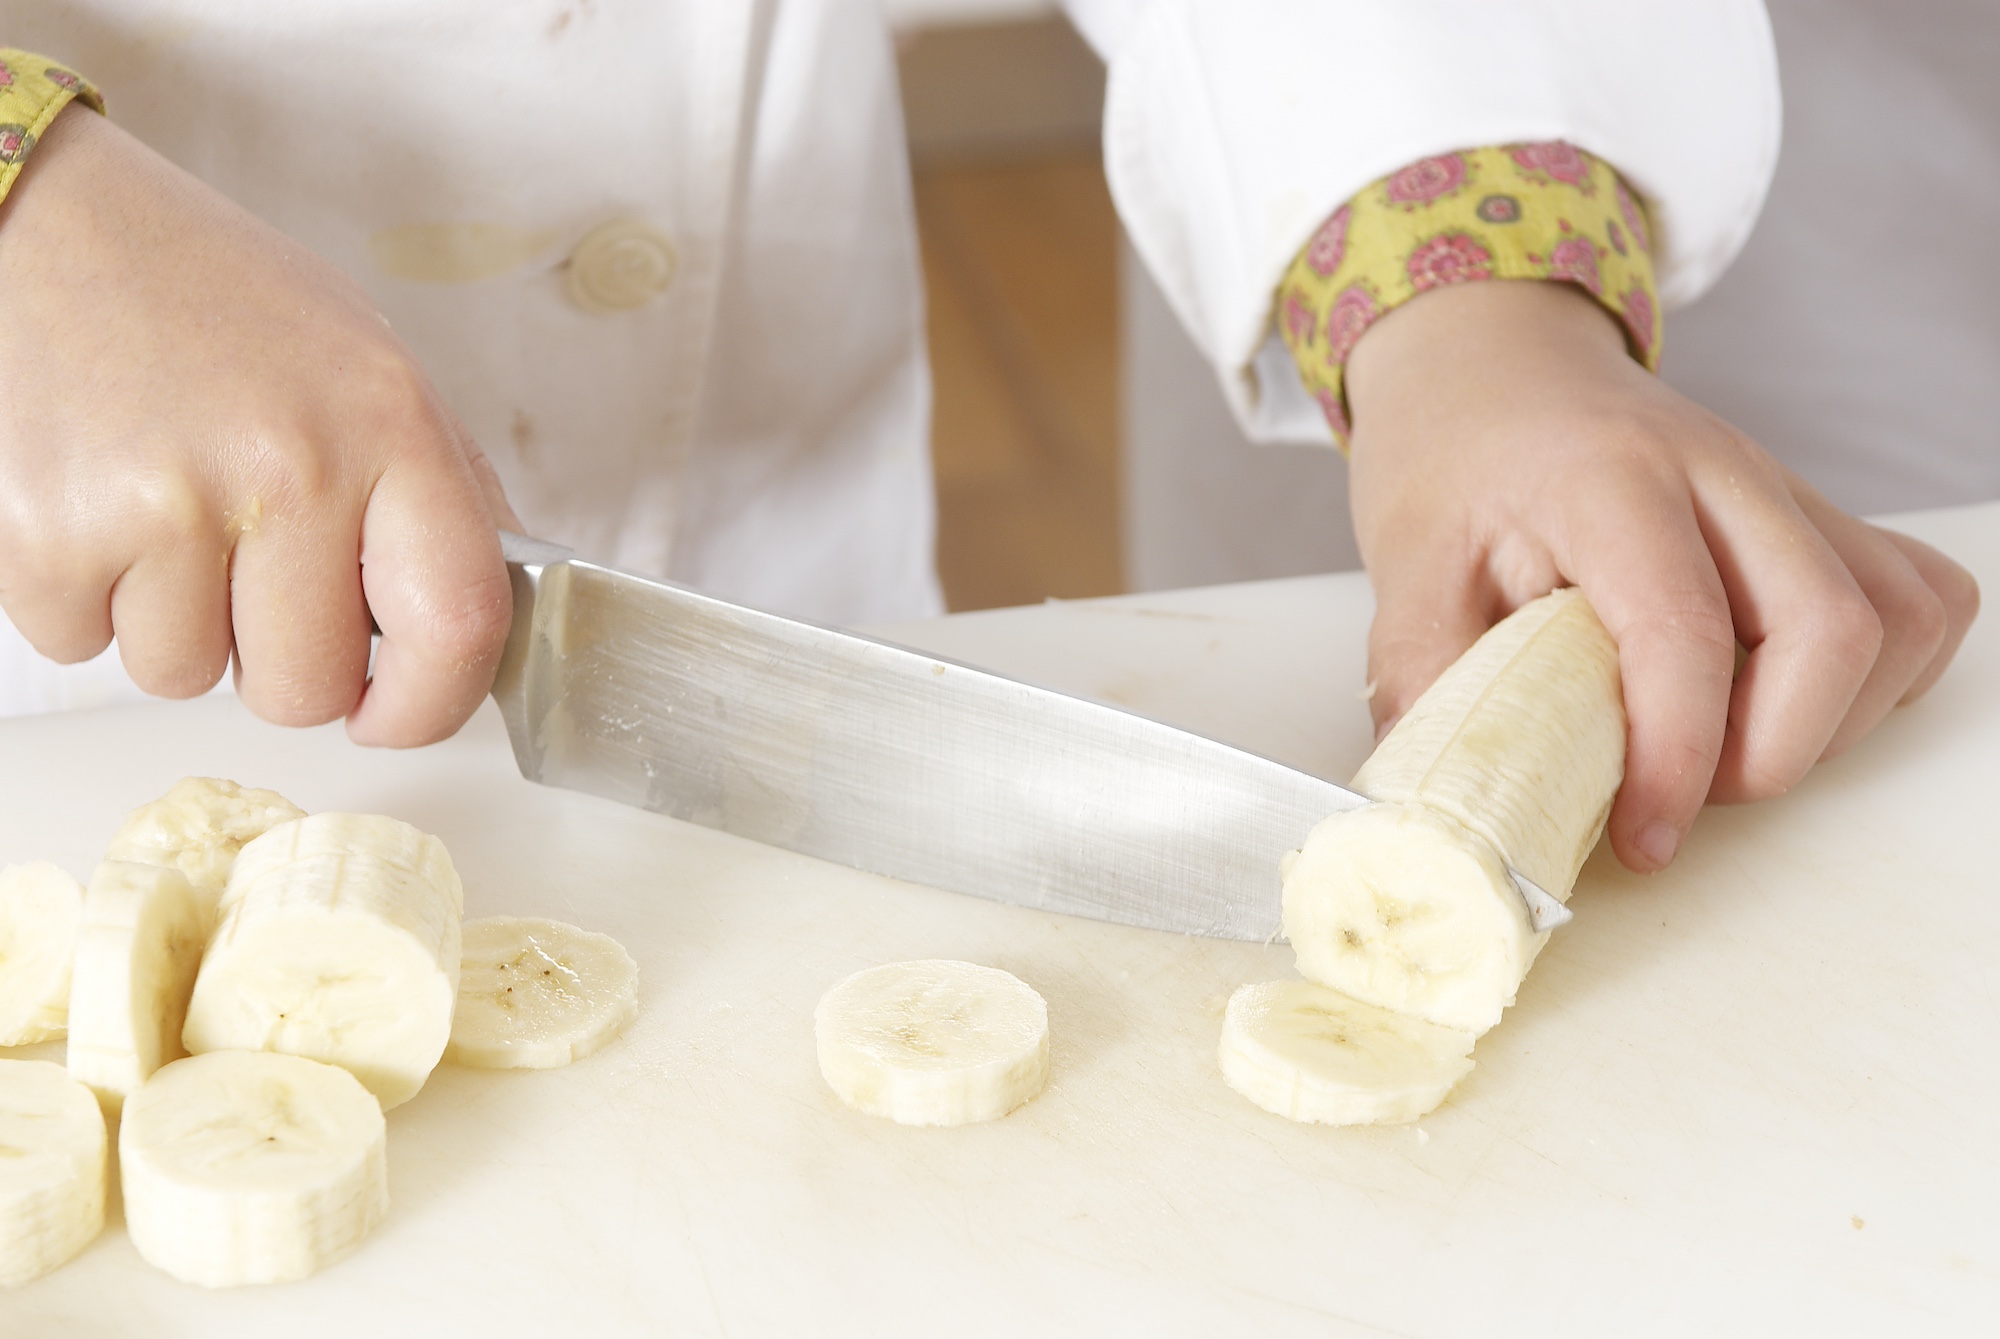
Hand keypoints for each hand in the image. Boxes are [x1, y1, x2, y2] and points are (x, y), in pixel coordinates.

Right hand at [0, 104, 518, 744]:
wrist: (41, 219)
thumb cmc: (208, 294)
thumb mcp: (361, 363)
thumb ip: (440, 487)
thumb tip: (498, 610)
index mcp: (388, 422)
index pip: (460, 622)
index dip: (431, 703)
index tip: (396, 712)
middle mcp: (289, 466)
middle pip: (306, 689)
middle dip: (276, 663)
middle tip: (246, 572)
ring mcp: (166, 504)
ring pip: (185, 676)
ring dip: (172, 623)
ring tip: (160, 508)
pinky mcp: (48, 534)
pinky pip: (82, 647)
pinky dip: (82, 600)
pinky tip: (92, 503)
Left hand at [1342, 279, 1978, 871]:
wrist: (1490, 366)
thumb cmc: (1452, 461)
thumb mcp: (1403, 571)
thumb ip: (1429, 687)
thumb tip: (1444, 811)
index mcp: (1607, 480)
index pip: (1685, 631)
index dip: (1678, 759)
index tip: (1642, 839)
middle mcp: (1722, 471)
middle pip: (1837, 627)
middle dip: (1772, 753)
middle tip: (1679, 793)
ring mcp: (1783, 488)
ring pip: (1897, 618)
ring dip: (1830, 722)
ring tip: (1720, 748)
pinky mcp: (1816, 513)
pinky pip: (1916, 597)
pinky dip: (1877, 676)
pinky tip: (1781, 698)